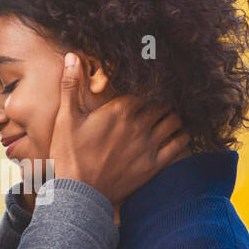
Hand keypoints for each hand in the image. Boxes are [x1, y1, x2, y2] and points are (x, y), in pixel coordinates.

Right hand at [48, 53, 189, 211]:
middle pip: (162, 103)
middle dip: (162, 100)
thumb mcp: (66, 118)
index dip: (147, 85)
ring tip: (170, 115)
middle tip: (161, 99)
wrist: (79, 193)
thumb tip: (71, 55)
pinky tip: (179, 134)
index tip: (148, 84)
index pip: (144, 88)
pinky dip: (182, 136)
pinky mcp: (154, 164)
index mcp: (120, 109)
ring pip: (173, 121)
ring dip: (173, 116)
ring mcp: (149, 145)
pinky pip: (179, 145)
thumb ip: (71, 85)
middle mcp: (139, 124)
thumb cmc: (69, 154)